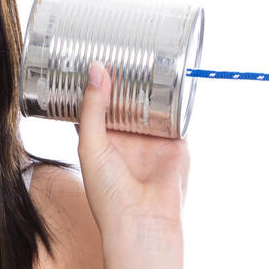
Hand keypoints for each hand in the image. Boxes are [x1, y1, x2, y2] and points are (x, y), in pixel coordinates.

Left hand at [74, 61, 190, 234]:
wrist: (143, 221)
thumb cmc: (109, 194)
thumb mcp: (91, 145)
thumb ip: (94, 108)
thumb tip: (96, 70)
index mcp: (101, 141)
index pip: (96, 105)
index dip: (95, 83)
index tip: (90, 56)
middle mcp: (126, 139)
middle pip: (125, 100)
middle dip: (124, 78)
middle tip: (121, 47)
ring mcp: (152, 139)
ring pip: (151, 103)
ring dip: (150, 84)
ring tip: (146, 52)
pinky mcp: (176, 142)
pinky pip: (177, 113)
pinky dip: (177, 96)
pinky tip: (174, 74)